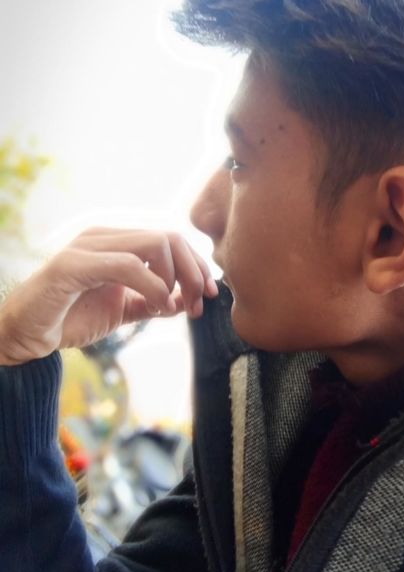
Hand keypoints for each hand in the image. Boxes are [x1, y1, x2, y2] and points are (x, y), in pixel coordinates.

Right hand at [0, 227, 218, 365]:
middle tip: (200, 303)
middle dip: (193, 271)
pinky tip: (156, 307)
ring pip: (154, 244)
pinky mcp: (73, 264)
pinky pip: (127, 265)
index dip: (196, 264)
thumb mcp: (122, 310)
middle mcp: (104, 236)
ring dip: (175, 279)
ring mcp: (87, 246)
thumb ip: (153, 302)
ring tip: (171, 307)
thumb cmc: (69, 318)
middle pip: (169, 237)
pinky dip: (152, 286)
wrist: (25, 335)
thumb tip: (185, 300)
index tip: (210, 294)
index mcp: (116, 242)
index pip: (170, 239)